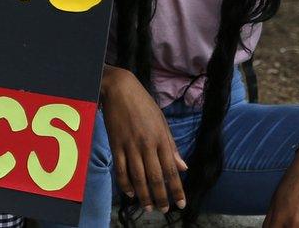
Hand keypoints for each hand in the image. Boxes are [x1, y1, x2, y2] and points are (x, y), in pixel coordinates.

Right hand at [100, 66, 187, 212]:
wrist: (119, 89)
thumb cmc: (143, 104)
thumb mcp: (162, 122)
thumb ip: (171, 146)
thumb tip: (183, 167)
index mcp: (161, 139)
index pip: (171, 170)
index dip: (177, 189)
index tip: (181, 203)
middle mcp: (147, 145)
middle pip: (155, 177)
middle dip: (161, 196)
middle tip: (164, 210)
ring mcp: (130, 145)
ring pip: (138, 177)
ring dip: (144, 195)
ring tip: (148, 207)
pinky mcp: (115, 144)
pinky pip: (120, 168)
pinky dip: (125, 183)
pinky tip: (129, 193)